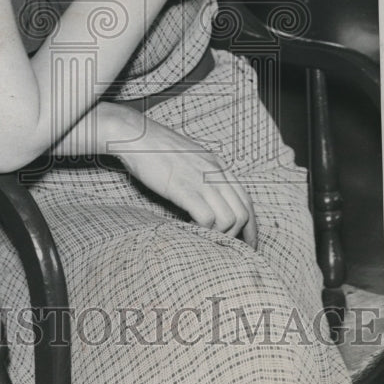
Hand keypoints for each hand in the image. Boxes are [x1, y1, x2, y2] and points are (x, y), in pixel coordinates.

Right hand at [106, 105, 257, 248]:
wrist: (133, 134)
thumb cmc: (154, 146)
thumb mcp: (188, 156)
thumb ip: (202, 173)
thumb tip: (207, 196)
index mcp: (218, 164)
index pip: (246, 200)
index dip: (250, 226)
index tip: (247, 242)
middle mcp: (215, 172)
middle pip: (242, 213)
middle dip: (238, 236)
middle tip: (227, 249)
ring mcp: (200, 180)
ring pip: (228, 219)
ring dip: (219, 235)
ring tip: (204, 237)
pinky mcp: (183, 188)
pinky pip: (206, 218)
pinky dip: (202, 230)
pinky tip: (189, 229)